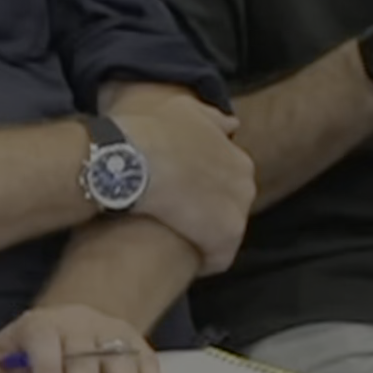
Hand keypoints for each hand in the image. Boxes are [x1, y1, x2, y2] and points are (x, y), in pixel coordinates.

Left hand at [0, 303, 168, 372]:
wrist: (66, 324)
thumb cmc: (28, 351)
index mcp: (39, 326)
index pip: (43, 339)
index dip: (48, 370)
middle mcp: (75, 324)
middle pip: (84, 352)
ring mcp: (107, 332)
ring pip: (120, 354)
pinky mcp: (133, 342)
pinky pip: (146, 358)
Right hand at [108, 90, 256, 272]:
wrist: (128, 160)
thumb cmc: (148, 133)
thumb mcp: (183, 111)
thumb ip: (212, 118)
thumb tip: (232, 124)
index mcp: (237, 160)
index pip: (228, 186)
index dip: (202, 193)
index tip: (179, 197)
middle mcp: (245, 185)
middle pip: (228, 211)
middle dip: (205, 216)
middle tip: (172, 217)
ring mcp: (237, 212)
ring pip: (223, 235)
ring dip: (200, 238)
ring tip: (170, 238)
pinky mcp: (224, 238)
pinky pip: (216, 259)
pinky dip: (198, 261)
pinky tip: (175, 258)